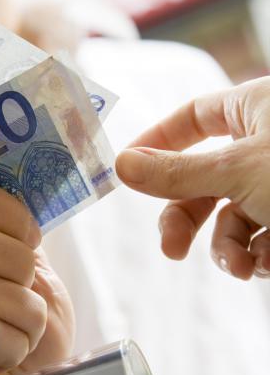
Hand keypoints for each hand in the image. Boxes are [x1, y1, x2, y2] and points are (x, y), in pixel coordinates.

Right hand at [0, 176, 74, 374]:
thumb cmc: (19, 326)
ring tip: (24, 328)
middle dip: (15, 260)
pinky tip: (9, 356)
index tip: (29, 235)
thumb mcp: (17, 265)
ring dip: (24, 310)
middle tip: (27, 287)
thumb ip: (8, 225)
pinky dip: (15, 342)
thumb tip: (24, 168)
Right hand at [115, 77, 269, 279]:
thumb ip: (176, 173)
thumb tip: (120, 165)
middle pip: (204, 180)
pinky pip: (258, 238)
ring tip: (242, 266)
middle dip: (187, 220)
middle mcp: (265, 145)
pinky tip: (266, 264)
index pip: (195, 116)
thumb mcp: (237, 172)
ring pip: (231, 218)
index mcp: (258, 109)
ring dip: (229, 249)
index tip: (127, 170)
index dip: (159, 141)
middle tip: (172, 249)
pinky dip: (257, 256)